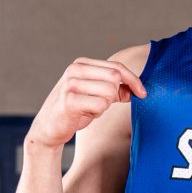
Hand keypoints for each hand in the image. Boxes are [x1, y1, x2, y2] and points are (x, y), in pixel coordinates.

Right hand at [27, 57, 147, 152]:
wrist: (48, 128)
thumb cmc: (74, 111)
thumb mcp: (96, 96)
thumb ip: (115, 90)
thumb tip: (136, 90)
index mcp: (82, 64)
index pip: (117, 67)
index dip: (133, 80)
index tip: (142, 93)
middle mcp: (75, 70)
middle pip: (115, 77)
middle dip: (115, 95)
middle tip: (102, 104)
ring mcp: (70, 84)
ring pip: (109, 91)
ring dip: (104, 105)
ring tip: (90, 109)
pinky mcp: (69, 101)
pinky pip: (100, 105)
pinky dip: (97, 113)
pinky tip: (85, 114)